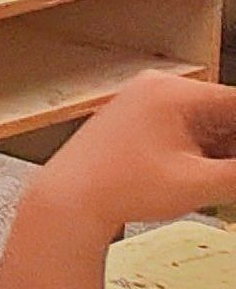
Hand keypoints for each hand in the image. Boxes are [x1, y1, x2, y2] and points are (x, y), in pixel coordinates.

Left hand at [26, 70, 235, 235]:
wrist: (68, 200)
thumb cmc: (122, 188)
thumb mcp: (199, 183)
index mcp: (173, 92)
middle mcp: (158, 87)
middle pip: (225, 113)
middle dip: (233, 146)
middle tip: (227, 177)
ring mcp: (145, 101)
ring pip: (207, 124)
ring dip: (223, 152)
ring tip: (217, 181)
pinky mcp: (138, 120)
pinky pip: (185, 130)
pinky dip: (203, 152)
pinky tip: (204, 177)